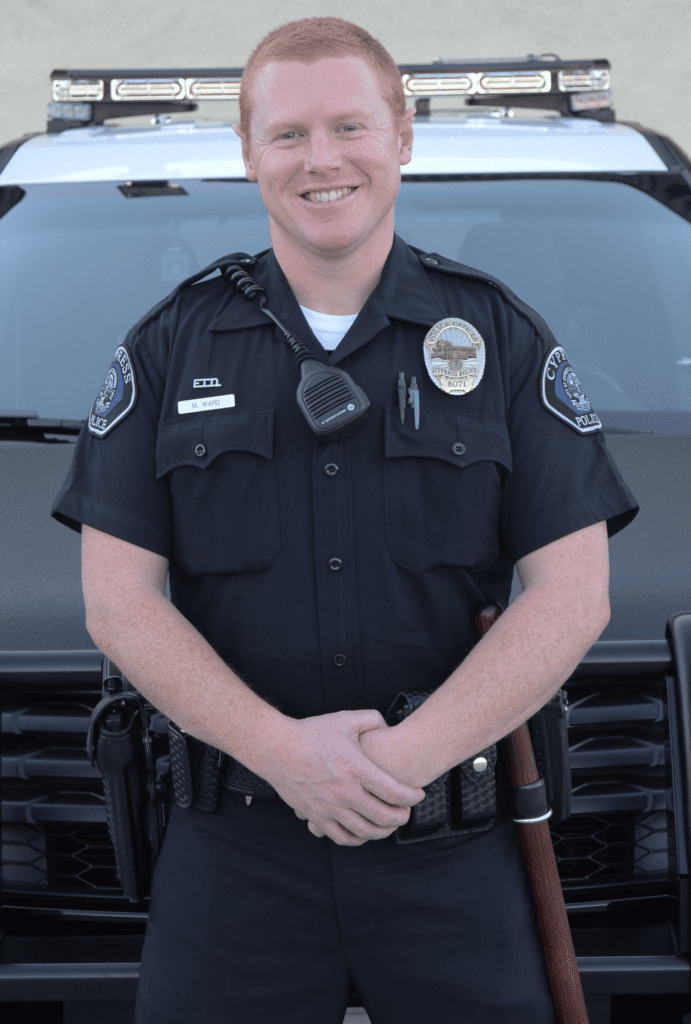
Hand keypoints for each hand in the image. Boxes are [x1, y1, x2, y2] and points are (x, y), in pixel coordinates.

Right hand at [261, 709, 425, 846]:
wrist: (277, 749)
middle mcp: (346, 793)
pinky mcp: (316, 816)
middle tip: (407, 812)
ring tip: (389, 825)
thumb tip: (387, 724)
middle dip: (401, 817)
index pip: (394, 791)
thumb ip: (371, 719)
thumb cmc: (312, 733)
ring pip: (364, 831)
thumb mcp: (345, 720)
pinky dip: (356, 839)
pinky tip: (362, 833)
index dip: (412, 796)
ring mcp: (330, 808)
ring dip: (382, 832)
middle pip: (383, 816)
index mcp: (356, 769)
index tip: (419, 795)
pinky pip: (340, 837)